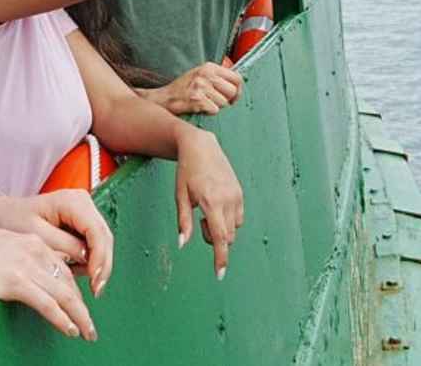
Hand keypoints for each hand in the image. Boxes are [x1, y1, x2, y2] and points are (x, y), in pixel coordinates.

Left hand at [0, 189, 114, 298]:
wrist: (0, 213)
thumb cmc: (12, 220)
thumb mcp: (35, 234)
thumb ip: (63, 245)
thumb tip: (87, 259)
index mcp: (72, 201)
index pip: (96, 231)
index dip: (99, 257)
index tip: (94, 280)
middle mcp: (82, 201)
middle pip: (104, 237)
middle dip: (102, 265)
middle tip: (96, 290)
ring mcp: (84, 211)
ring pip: (102, 241)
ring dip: (97, 264)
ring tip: (87, 285)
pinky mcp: (81, 221)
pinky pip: (93, 243)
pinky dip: (90, 260)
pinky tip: (79, 273)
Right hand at [0, 229, 98, 340]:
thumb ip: (13, 257)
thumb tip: (21, 276)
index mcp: (27, 239)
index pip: (59, 265)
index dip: (72, 288)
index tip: (78, 304)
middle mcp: (31, 248)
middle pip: (66, 279)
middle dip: (80, 304)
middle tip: (89, 323)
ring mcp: (24, 264)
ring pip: (63, 294)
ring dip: (79, 316)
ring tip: (87, 332)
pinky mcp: (15, 282)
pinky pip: (48, 305)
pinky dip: (62, 320)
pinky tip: (70, 330)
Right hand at [159, 61, 242, 114]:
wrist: (163, 98)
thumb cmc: (183, 89)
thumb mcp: (200, 75)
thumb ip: (217, 77)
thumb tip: (238, 86)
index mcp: (209, 67)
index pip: (237, 78)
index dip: (238, 90)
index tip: (233, 98)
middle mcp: (206, 74)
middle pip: (233, 91)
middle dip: (228, 101)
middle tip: (218, 103)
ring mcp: (200, 86)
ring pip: (224, 103)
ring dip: (216, 107)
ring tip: (204, 104)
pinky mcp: (196, 99)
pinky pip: (214, 110)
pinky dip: (208, 112)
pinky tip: (199, 108)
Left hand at [174, 129, 243, 279]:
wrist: (201, 146)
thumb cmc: (186, 171)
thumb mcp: (180, 196)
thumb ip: (184, 222)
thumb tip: (182, 244)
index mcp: (211, 202)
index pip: (219, 237)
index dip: (220, 258)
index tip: (220, 274)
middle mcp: (227, 200)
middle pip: (226, 237)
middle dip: (214, 238)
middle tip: (200, 222)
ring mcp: (236, 195)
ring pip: (233, 229)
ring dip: (221, 229)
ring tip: (207, 211)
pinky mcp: (240, 193)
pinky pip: (238, 217)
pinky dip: (228, 220)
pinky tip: (217, 206)